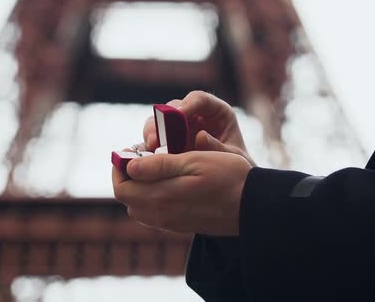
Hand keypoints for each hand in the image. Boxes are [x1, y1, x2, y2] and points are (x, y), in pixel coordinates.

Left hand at [113, 151, 252, 235]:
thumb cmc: (229, 177)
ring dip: (140, 187)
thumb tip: (130, 165)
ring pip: (138, 207)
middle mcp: (161, 214)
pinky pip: (153, 214)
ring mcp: (170, 222)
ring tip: (157, 168)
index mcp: (162, 196)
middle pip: (127, 197)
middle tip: (144, 156)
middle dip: (129, 175)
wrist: (254, 206)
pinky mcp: (180, 225)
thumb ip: (159, 165)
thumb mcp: (195, 161)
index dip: (120, 167)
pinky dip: (152, 197)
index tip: (132, 150)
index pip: (121, 187)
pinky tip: (170, 183)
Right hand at [143, 91, 255, 165]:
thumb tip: (200, 137)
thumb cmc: (240, 169)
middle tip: (157, 135)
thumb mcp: (235, 158)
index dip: (188, 103)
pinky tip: (144, 157)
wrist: (235, 187)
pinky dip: (147, 149)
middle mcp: (194, 118)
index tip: (178, 113)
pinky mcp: (167, 146)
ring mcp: (179, 131)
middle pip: (173, 109)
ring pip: (158, 123)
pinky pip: (152, 143)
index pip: (199, 99)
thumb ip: (220, 148)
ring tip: (151, 147)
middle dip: (163, 120)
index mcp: (216, 113)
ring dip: (152, 133)